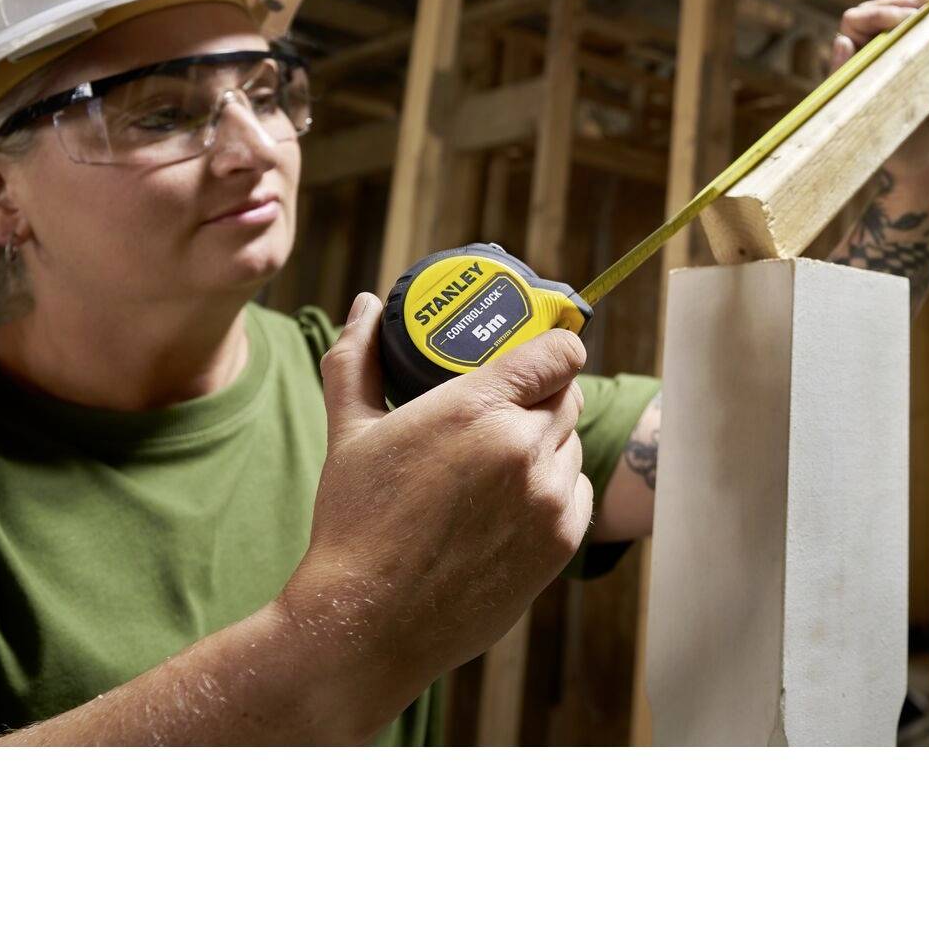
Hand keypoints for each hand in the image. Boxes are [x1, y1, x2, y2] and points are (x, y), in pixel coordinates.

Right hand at [281, 293, 592, 739]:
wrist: (366, 623)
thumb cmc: (354, 525)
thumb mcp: (349, 431)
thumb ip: (359, 359)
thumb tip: (367, 304)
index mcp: (479, 407)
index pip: (558, 352)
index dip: (555, 347)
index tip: (542, 354)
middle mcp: (524, 446)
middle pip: (568, 395)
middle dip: (544, 395)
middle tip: (509, 408)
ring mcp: (548, 497)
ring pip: (572, 446)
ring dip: (550, 444)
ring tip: (503, 461)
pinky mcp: (561, 542)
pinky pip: (578, 493)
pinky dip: (556, 490)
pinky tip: (516, 501)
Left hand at [830, 0, 928, 174]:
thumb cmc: (898, 149)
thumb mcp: (872, 115)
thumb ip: (853, 80)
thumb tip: (840, 39)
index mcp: (850, 68)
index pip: (854, 22)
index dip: (878, 13)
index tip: (906, 19)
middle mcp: (869, 58)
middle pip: (876, 10)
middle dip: (899, 2)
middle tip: (928, 5)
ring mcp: (895, 56)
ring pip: (898, 12)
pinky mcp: (920, 57)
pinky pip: (920, 24)